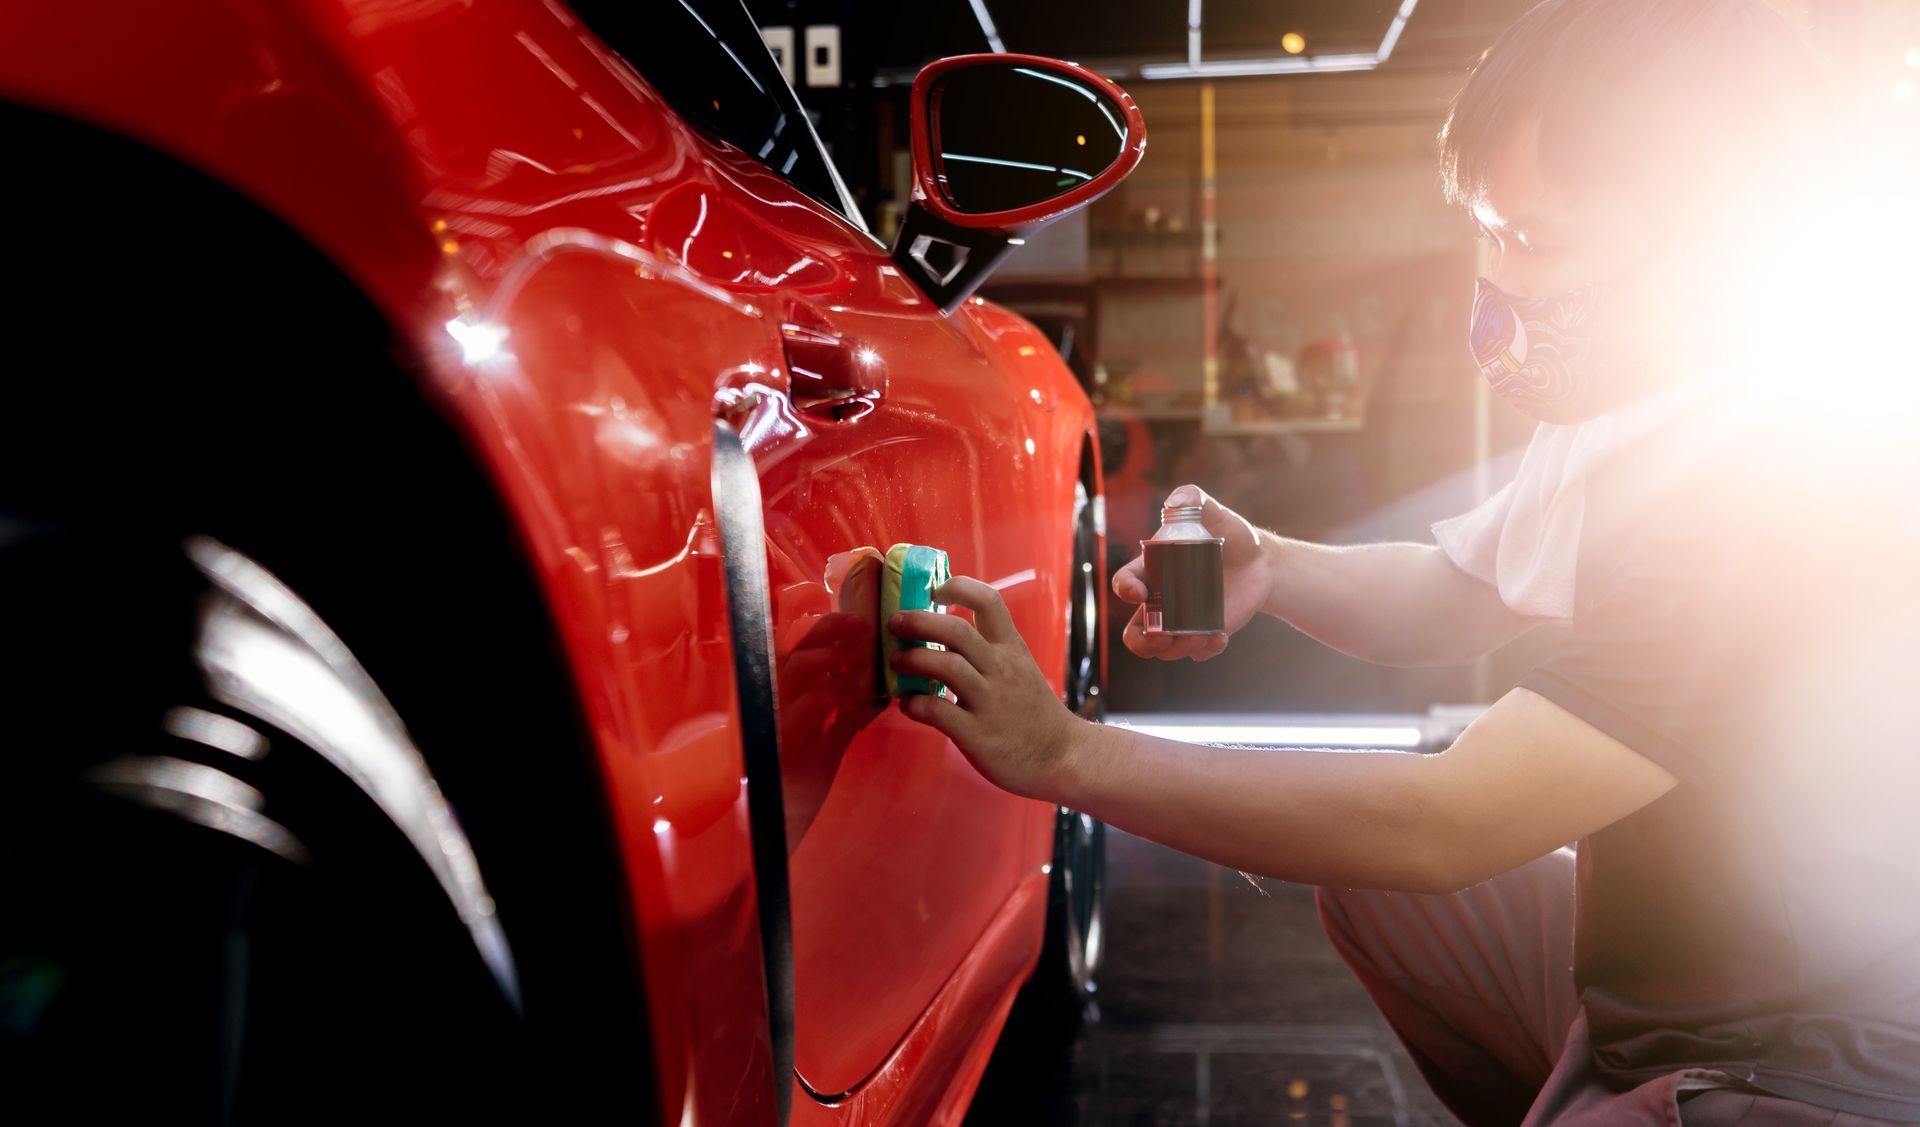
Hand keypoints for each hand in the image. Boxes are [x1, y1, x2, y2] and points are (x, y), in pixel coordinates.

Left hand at [887, 576, 1086, 801]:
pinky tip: (908, 704)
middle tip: (895, 624)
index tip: (935, 592)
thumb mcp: (1019, 668)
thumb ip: (986, 650)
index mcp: (1010, 648)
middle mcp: (1001, 668)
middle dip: (918, 621)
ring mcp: (989, 701)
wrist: (1063, 757)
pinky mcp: (978, 734)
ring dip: (912, 659)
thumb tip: (938, 633)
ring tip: (896, 662)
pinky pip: (938, 711)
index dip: (957, 587)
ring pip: (946, 666)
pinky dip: (915, 704)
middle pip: (956, 630)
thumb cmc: (1032, 711)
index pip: (988, 600)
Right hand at [1112, 484, 1270, 660]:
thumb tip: (1175, 501)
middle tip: (1161, 635)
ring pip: (1164, 648)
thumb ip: (1192, 498)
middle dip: (1141, 641)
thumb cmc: (1229, 533)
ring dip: (1177, 648)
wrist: (1261, 561)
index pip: (1126, 583)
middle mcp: (1162, 600)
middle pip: (1134, 632)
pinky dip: (1205, 650)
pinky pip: (1196, 653)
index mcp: (1154, 570)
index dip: (1126, 589)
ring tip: (1201, 634)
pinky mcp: (1205, 632)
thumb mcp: (1213, 511)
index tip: (1140, 592)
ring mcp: (1183, 620)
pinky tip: (1220, 636)